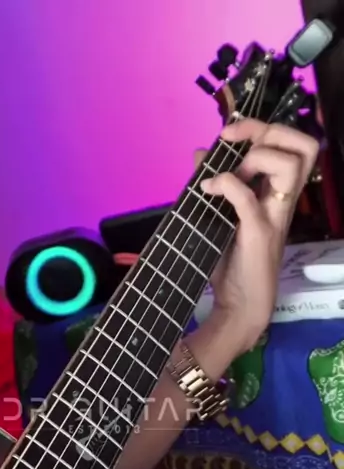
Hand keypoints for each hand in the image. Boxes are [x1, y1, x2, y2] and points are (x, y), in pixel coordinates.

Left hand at [199, 118, 318, 352]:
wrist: (239, 306)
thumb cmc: (233, 265)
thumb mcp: (221, 217)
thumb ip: (215, 185)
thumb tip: (198, 154)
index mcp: (278, 194)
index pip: (294, 144)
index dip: (264, 127)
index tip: (230, 136)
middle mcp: (283, 201)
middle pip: (304, 147)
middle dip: (267, 132)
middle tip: (235, 145)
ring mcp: (274, 216)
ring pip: (290, 165)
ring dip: (255, 158)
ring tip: (228, 176)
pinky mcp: (259, 234)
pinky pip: (248, 198)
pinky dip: (225, 185)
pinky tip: (207, 191)